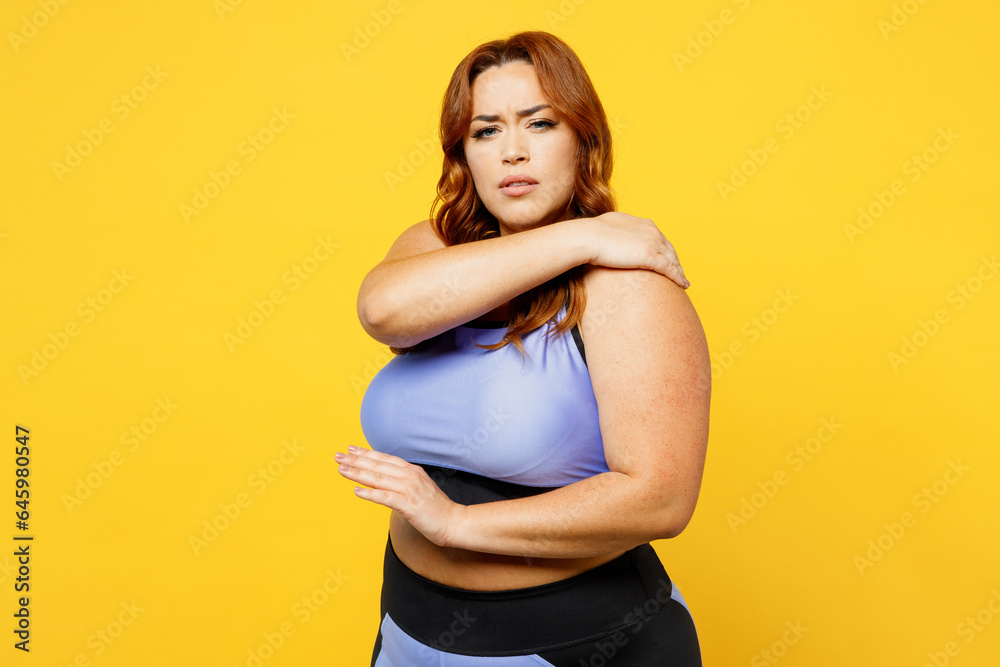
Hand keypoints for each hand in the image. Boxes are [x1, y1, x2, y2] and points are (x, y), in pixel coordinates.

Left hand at [335, 446, 460, 547]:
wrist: (454, 521)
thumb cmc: (436, 508)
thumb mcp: (420, 488)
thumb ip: (404, 482)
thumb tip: (386, 481)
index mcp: (412, 471)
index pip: (385, 459)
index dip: (367, 453)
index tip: (351, 449)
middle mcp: (410, 476)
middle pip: (378, 466)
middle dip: (356, 460)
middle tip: (338, 456)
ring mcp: (410, 490)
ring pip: (379, 479)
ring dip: (358, 473)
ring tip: (342, 470)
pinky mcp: (409, 505)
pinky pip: (386, 498)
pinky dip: (371, 494)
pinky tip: (357, 491)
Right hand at [580, 212, 689, 287]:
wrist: (589, 237)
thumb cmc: (592, 233)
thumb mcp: (609, 226)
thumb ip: (617, 232)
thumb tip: (611, 237)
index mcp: (644, 224)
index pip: (660, 239)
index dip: (664, 251)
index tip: (666, 260)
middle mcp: (653, 231)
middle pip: (670, 249)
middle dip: (675, 262)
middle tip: (678, 273)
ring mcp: (653, 243)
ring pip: (673, 260)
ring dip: (679, 271)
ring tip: (683, 282)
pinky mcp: (650, 257)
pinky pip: (670, 269)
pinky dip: (678, 277)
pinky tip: (683, 285)